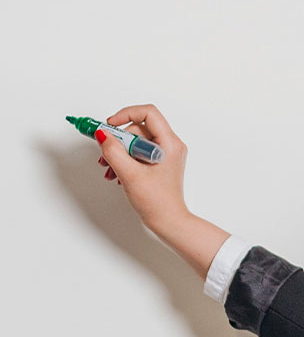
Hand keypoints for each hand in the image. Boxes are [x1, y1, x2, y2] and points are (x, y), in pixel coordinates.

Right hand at [96, 103, 188, 238]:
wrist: (169, 223)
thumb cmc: (157, 203)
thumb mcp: (130, 175)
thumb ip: (113, 152)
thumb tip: (102, 134)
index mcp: (170, 143)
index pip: (148, 113)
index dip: (126, 114)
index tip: (109, 126)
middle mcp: (170, 146)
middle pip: (138, 129)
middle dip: (118, 141)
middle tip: (105, 156)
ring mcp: (165, 155)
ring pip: (136, 142)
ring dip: (119, 153)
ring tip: (109, 169)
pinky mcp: (159, 164)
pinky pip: (138, 154)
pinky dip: (125, 161)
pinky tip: (116, 174)